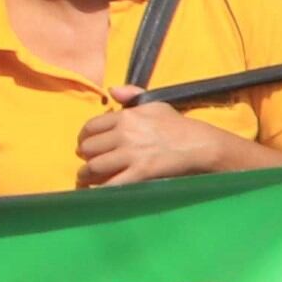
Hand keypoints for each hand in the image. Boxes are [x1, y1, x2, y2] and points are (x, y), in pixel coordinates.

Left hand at [74, 87, 250, 186]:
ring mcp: (131, 154)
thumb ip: (131, 95)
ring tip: (86, 179)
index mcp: (126, 116)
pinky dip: (100, 190)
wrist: (198, 144)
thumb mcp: (154, 103)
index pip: (91, 127)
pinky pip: (111, 184)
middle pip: (88, 148)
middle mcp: (124, 134)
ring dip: (86, 175)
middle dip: (84, 157)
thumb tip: (111, 90)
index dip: (84, 137)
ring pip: (94, 167)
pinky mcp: (140, 173)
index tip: (85, 145)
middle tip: (86, 164)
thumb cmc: (177, 124)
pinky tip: (97, 192)